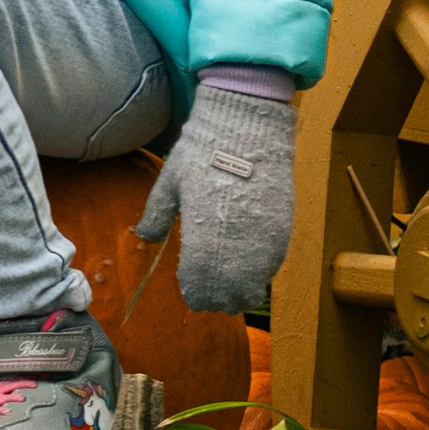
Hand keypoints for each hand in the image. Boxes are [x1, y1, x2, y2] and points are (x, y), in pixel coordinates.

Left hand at [136, 89, 298, 314]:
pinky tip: (247, 254)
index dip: (193, 293)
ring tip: (228, 270)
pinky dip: (257, 271)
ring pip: (253, 290)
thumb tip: (146, 238)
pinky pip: (270, 269)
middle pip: (228, 299)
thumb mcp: (170, 183)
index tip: (189, 284)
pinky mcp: (283, 234)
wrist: (248, 129)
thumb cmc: (203, 153)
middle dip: (216, 296)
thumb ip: (156, 216)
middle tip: (208, 281)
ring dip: (239, 287)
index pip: (199, 291)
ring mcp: (263, 246)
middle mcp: (236, 254)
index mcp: (203, 244)